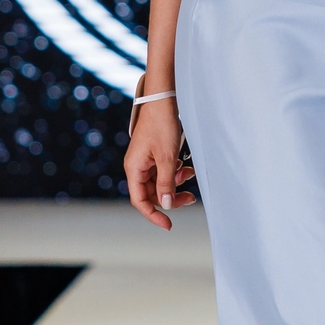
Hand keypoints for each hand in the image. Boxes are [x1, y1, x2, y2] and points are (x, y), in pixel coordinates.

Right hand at [124, 101, 196, 230]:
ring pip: (160, 182)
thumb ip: (166, 183)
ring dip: (176, 183)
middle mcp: (137, 166)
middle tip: (190, 198)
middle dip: (171, 197)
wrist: (163, 99)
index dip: (153, 215)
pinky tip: (185, 166)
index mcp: (134, 168)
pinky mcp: (155, 154)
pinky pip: (164, 171)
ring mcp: (146, 160)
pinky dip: (176, 172)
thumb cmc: (161, 124)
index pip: (140, 200)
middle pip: (152, 193)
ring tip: (189, 175)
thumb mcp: (167, 157)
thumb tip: (166, 204)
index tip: (168, 224)